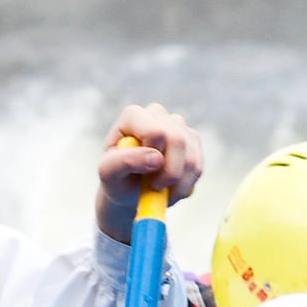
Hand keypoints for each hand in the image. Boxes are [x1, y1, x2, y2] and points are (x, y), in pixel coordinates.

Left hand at [95, 103, 203, 239]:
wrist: (128, 188)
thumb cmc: (115, 178)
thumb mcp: (108, 173)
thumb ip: (125, 162)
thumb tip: (157, 158)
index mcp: (133, 115)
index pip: (156, 132)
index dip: (154, 157)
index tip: (143, 173)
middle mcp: (157, 114)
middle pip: (177, 141)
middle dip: (169, 173)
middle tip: (155, 187)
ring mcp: (177, 125)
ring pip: (190, 157)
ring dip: (177, 184)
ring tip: (160, 192)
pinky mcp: (192, 140)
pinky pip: (198, 167)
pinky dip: (186, 186)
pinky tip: (171, 190)